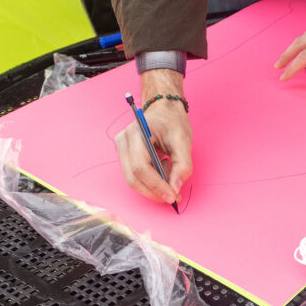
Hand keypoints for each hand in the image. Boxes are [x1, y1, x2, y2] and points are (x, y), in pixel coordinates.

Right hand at [113, 69, 191, 203]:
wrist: (163, 108)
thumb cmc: (172, 121)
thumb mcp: (184, 140)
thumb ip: (182, 165)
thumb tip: (175, 188)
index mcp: (137, 132)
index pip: (141, 167)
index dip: (156, 185)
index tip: (172, 196)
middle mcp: (123, 141)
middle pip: (133, 177)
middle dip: (154, 191)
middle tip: (174, 196)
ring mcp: (121, 148)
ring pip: (132, 179)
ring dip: (153, 185)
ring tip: (170, 171)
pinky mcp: (124, 155)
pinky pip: (134, 175)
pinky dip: (150, 179)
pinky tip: (163, 168)